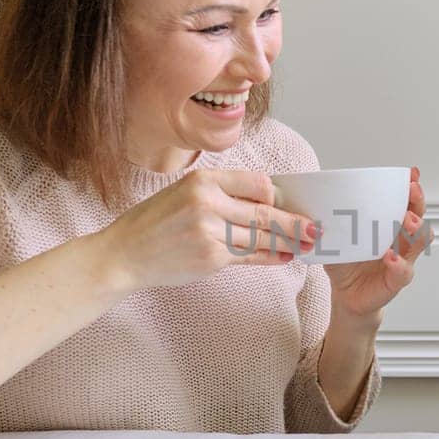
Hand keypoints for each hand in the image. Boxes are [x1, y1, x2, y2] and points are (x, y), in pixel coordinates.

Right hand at [98, 168, 315, 291]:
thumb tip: (266, 200)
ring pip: (263, 237)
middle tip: (316, 228)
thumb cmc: (154, 223)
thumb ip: (221, 194)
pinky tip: (285, 257)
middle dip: (296, 222)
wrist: (123, 255)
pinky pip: (251, 257)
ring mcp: (210, 232)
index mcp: (203, 179)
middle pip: (267, 212)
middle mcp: (208, 202)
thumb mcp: (183, 194)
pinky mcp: (211, 258)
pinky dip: (271, 257)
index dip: (278, 196)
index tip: (291, 203)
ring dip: (289, 242)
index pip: (258, 183)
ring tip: (307, 244)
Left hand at [325, 166, 433, 321]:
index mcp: (390, 225)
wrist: (346, 294)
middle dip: (418, 201)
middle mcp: (401, 240)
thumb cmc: (346, 263)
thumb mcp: (337, 237)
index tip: (411, 175)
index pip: (407, 203)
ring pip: (420, 241)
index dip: (411, 188)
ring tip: (406, 220)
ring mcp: (403, 259)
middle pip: (420, 215)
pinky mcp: (397, 279)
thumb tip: (316, 199)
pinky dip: (398, 263)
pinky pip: (404, 271)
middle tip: (411, 191)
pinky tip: (390, 257)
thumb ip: (333, 221)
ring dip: (416, 228)